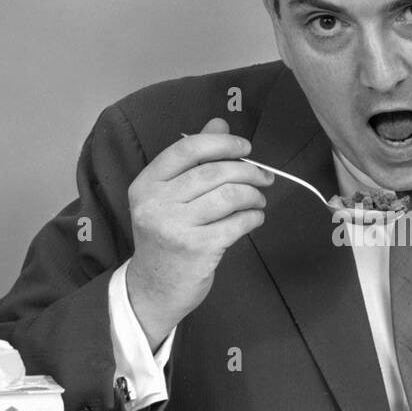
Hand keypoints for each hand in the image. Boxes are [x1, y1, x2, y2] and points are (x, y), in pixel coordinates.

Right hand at [125, 118, 273, 345]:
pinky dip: (253, 217)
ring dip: (253, 195)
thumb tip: (220, 122)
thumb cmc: (167, 237)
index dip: (222, 143)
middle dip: (248, 171)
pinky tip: (254, 218)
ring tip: (258, 200)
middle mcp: (156, 203)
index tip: (246, 148)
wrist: (154, 288)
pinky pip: (237, 222)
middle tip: (264, 178)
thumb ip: (193, 160)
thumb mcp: (169, 197)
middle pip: (214, 172)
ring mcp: (175, 227)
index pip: (187, 148)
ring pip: (230, 195)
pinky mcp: (197, 248)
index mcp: (146, 184)